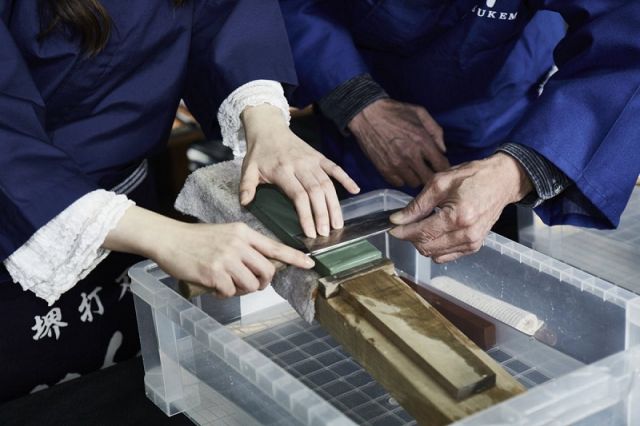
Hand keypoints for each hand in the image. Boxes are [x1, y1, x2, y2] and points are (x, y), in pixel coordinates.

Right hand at [104, 207, 314, 297]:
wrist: (168, 239)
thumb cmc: (196, 239)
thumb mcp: (226, 234)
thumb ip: (244, 247)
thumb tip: (262, 268)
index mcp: (243, 233)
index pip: (275, 246)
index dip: (294, 257)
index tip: (310, 264)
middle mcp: (238, 244)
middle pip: (267, 271)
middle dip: (263, 283)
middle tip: (251, 284)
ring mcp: (226, 258)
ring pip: (251, 284)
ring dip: (242, 290)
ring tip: (228, 284)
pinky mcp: (214, 273)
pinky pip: (231, 292)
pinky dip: (225, 294)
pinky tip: (215, 286)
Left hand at [240, 104, 359, 237]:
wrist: (268, 128)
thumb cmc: (258, 153)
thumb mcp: (248, 169)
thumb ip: (246, 186)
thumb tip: (244, 203)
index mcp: (282, 171)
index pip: (298, 196)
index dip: (307, 215)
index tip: (311, 232)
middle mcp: (300, 165)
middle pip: (316, 192)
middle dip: (323, 214)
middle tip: (327, 234)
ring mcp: (312, 160)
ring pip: (327, 184)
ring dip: (334, 204)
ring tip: (338, 223)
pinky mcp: (319, 156)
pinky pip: (335, 168)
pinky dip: (346, 178)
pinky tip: (355, 190)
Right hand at [348, 98, 449, 186]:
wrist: (367, 114)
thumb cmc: (395, 112)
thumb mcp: (420, 113)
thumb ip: (436, 131)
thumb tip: (442, 150)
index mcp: (422, 141)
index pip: (441, 165)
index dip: (443, 167)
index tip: (439, 165)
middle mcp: (410, 156)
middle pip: (428, 178)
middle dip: (430, 174)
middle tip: (426, 168)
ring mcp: (396, 164)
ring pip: (413, 183)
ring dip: (415, 177)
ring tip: (412, 168)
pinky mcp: (384, 169)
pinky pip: (398, 183)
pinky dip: (401, 178)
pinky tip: (401, 169)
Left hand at [389, 153, 532, 262]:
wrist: (502, 181)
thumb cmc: (473, 177)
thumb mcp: (440, 182)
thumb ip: (417, 204)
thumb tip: (397, 219)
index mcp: (458, 216)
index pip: (422, 233)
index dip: (402, 232)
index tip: (392, 227)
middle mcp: (467, 234)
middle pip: (426, 247)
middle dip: (411, 237)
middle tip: (406, 223)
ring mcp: (472, 243)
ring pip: (434, 254)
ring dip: (423, 243)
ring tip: (423, 225)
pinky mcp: (475, 246)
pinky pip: (446, 256)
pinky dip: (435, 248)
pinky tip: (435, 232)